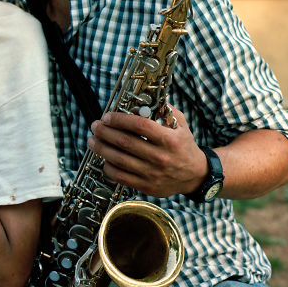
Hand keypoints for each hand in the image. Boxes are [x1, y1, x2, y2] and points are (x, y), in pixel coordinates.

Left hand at [87, 106, 206, 197]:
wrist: (195, 175)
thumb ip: (164, 110)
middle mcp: (160, 157)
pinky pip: (121, 177)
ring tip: (92, 140)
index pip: (140, 126)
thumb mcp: (180, 124)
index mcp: (169, 140)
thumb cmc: (184, 146)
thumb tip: (142, 99)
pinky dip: (109, 167)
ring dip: (101, 148)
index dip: (120, 119)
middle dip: (105, 132)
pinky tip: (103, 158)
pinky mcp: (147, 186)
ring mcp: (152, 173)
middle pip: (125, 142)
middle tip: (95, 126)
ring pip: (119, 159)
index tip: (107, 116)